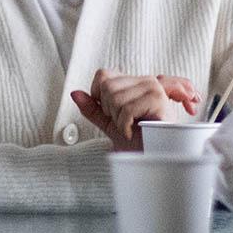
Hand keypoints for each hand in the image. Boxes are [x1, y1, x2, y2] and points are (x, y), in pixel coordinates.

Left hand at [70, 72, 199, 149]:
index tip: (113, 114)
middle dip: (109, 111)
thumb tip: (74, 93)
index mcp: (135, 83)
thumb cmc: (139, 142)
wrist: (156, 158)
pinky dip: (125, 126)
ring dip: (118, 120)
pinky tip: (135, 131)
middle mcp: (146, 81)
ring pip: (115, 98)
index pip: (103, 75)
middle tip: (124, 122)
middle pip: (106, 86)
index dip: (99, 96)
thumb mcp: (109, 123)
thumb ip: (93, 108)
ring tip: (132, 127)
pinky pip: (126, 109)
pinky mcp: (158, 99)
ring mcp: (154, 88)